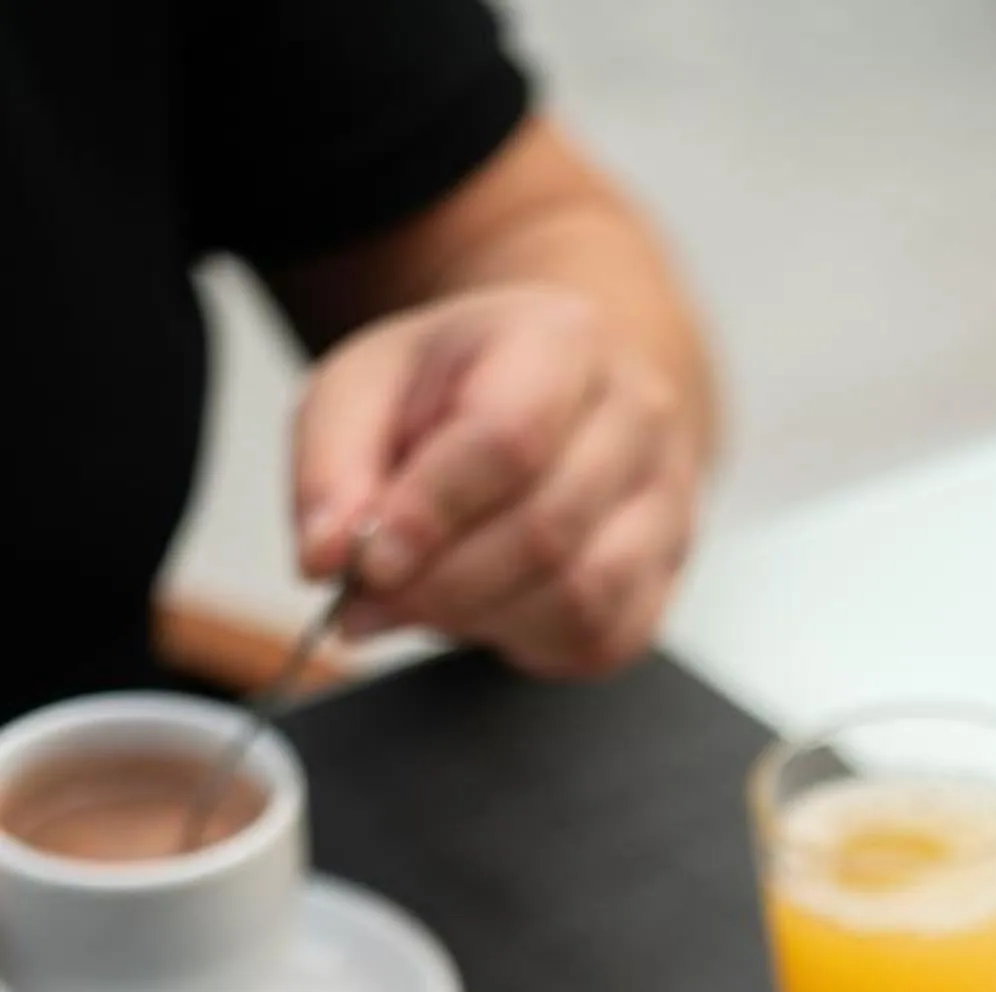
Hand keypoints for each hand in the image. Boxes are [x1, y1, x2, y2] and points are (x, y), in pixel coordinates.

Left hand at [294, 286, 699, 675]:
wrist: (563, 396)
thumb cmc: (458, 389)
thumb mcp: (366, 385)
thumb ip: (331, 464)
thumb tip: (325, 557)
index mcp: (561, 340)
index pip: (508, 439)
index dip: (432, 514)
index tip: (369, 564)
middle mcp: (637, 416)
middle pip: (545, 532)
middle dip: (442, 586)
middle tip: (369, 603)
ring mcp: (667, 501)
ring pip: (579, 599)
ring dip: (482, 622)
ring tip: (425, 602)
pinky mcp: (668, 576)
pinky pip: (600, 640)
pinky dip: (527, 646)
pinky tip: (487, 613)